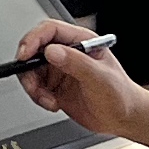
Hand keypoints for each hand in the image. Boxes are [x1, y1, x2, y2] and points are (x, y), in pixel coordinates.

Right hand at [16, 21, 141, 136]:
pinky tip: (54, 104)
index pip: (49, 31)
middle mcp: (68, 53)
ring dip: (33, 87)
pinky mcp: (55, 87)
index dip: (33, 39)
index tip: (25, 54)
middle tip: (32, 84)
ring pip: (31, 71)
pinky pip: (35, 88)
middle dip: (28, 68)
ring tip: (47, 100)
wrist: (123, 118)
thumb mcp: (99, 77)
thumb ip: (76, 62)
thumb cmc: (120, 94)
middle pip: (34, 50)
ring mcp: (60, 70)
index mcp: (80, 42)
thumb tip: (52, 51)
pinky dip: (38, 98)